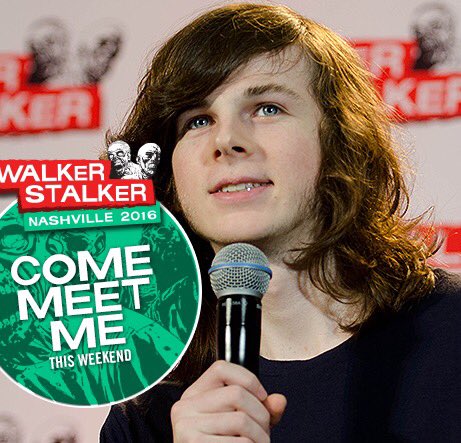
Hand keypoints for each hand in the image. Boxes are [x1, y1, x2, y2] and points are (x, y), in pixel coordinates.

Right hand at [171, 360, 286, 441]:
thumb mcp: (239, 423)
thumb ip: (260, 409)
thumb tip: (279, 400)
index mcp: (193, 395)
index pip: (221, 368)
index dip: (249, 379)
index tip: (262, 397)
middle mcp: (185, 407)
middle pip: (237, 393)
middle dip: (261, 414)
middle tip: (263, 432)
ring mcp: (186, 427)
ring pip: (241, 420)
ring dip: (260, 437)